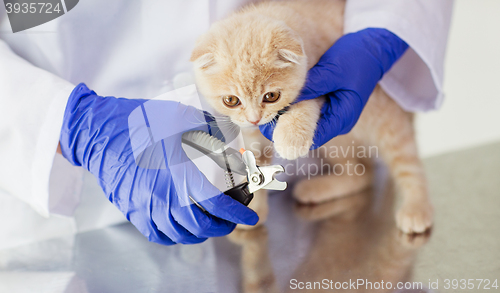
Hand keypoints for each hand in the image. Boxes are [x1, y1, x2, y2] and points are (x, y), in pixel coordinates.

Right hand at [60, 83, 257, 244]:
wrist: (99, 131)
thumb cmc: (140, 122)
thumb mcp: (181, 117)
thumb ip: (209, 130)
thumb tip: (229, 139)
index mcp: (178, 173)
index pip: (216, 203)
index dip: (237, 213)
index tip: (251, 216)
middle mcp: (162, 196)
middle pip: (200, 226)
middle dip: (222, 226)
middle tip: (231, 219)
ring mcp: (145, 206)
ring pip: (180, 233)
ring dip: (200, 232)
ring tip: (210, 223)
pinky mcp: (132, 209)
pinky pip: (158, 234)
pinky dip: (175, 235)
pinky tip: (183, 227)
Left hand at [260, 28, 407, 147]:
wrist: (374, 47)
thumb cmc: (357, 58)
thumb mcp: (333, 70)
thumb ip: (311, 86)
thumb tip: (287, 99)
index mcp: (342, 118)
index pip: (311, 138)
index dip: (288, 134)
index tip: (268, 127)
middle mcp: (338, 121)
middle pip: (307, 132)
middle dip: (285, 126)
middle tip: (263, 116)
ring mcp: (334, 113)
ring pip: (306, 121)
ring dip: (289, 116)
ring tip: (268, 109)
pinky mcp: (329, 103)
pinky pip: (309, 110)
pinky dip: (296, 106)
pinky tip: (282, 100)